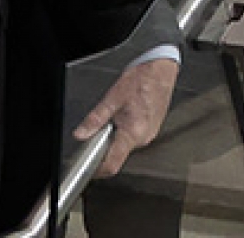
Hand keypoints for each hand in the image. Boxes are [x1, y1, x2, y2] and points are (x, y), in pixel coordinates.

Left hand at [74, 56, 178, 177]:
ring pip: (125, 145)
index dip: (98, 171)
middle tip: (102, 127)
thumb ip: (95, 118)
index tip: (89, 169)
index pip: (112, 164)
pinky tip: (127, 114)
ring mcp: (149, 134)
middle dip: (105, 145)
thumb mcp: (113, 97)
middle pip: (117, 154)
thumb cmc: (143, 80)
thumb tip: (81, 134)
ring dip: (116, 136)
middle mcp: (143, 138)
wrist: (162, 71)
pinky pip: (134, 137)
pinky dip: (125, 130)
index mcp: (133, 133)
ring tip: (118, 115)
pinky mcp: (152, 129)